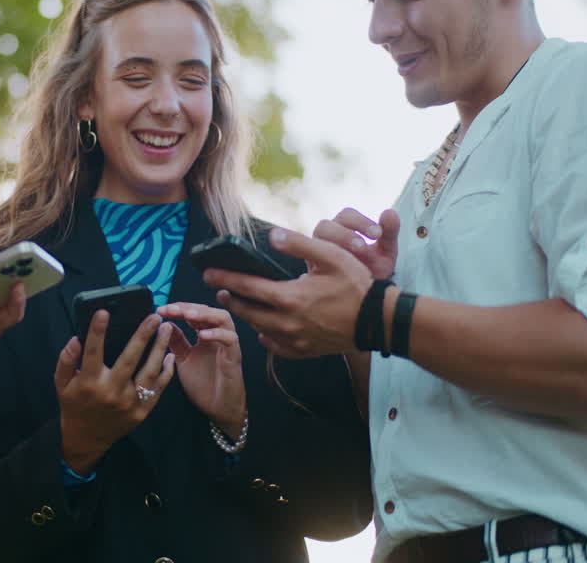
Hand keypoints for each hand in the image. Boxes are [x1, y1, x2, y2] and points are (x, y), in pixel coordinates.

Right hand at [54, 312, 174, 474]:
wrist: (87, 438)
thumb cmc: (74, 404)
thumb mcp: (61, 383)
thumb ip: (66, 360)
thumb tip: (76, 339)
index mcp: (89, 382)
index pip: (93, 352)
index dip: (97, 331)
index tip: (103, 311)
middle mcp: (111, 392)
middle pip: (129, 359)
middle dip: (142, 336)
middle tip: (153, 316)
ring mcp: (129, 403)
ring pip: (149, 372)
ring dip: (160, 349)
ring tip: (167, 329)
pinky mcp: (141, 411)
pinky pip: (157, 389)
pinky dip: (166, 372)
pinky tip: (170, 355)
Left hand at [159, 302, 245, 436]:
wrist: (218, 410)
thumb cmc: (203, 385)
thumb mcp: (183, 360)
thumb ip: (176, 342)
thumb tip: (165, 324)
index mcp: (204, 335)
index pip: (193, 313)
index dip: (178, 308)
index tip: (161, 309)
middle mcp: (217, 336)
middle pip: (207, 310)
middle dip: (188, 307)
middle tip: (171, 309)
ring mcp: (227, 345)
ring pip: (223, 318)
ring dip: (205, 314)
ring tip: (187, 315)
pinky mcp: (234, 357)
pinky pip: (231, 339)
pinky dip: (217, 334)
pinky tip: (202, 335)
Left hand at [203, 227, 372, 357]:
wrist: (378, 321)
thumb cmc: (356, 285)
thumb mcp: (331, 256)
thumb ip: (299, 244)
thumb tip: (272, 236)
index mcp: (290, 297)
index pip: (247, 287)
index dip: (224, 278)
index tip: (208, 273)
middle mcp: (287, 323)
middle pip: (247, 311)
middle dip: (230, 298)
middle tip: (219, 289)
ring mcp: (295, 340)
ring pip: (259, 329)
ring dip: (246, 316)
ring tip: (238, 304)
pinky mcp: (305, 352)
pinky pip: (276, 348)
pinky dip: (266, 338)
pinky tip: (264, 331)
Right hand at [312, 208, 398, 279]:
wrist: (366, 296)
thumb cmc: (374, 269)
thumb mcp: (386, 252)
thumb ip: (389, 232)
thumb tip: (390, 212)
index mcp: (343, 226)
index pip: (346, 215)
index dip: (360, 222)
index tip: (377, 234)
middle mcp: (326, 236)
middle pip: (325, 226)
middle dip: (343, 235)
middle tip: (361, 247)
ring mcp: (315, 252)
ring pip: (313, 243)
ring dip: (330, 250)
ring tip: (349, 262)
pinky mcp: (311, 270)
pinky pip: (310, 262)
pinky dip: (323, 266)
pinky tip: (339, 275)